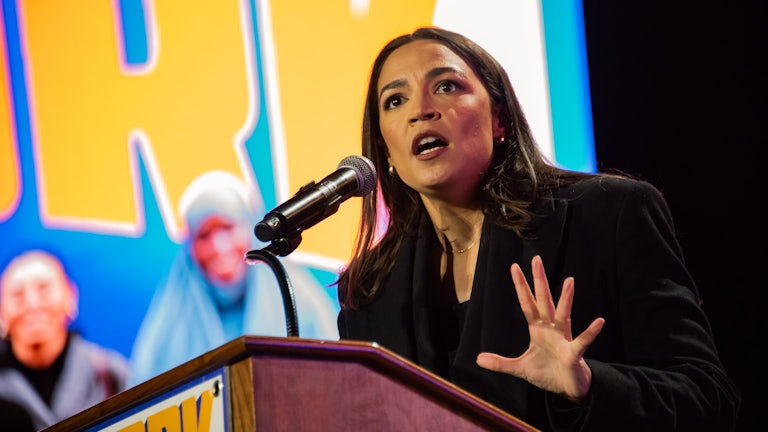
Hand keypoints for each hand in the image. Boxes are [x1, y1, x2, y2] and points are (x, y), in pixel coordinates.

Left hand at [476, 255, 604, 403]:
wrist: (567, 388)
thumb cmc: (547, 373)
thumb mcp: (519, 368)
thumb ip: (500, 363)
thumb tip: (478, 359)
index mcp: (537, 329)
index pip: (527, 303)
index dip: (521, 286)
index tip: (515, 267)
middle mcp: (550, 329)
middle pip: (544, 301)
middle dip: (539, 281)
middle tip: (536, 260)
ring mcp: (563, 339)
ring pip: (563, 315)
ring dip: (566, 299)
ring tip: (569, 281)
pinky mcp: (573, 354)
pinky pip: (582, 341)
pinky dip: (590, 332)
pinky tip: (599, 322)